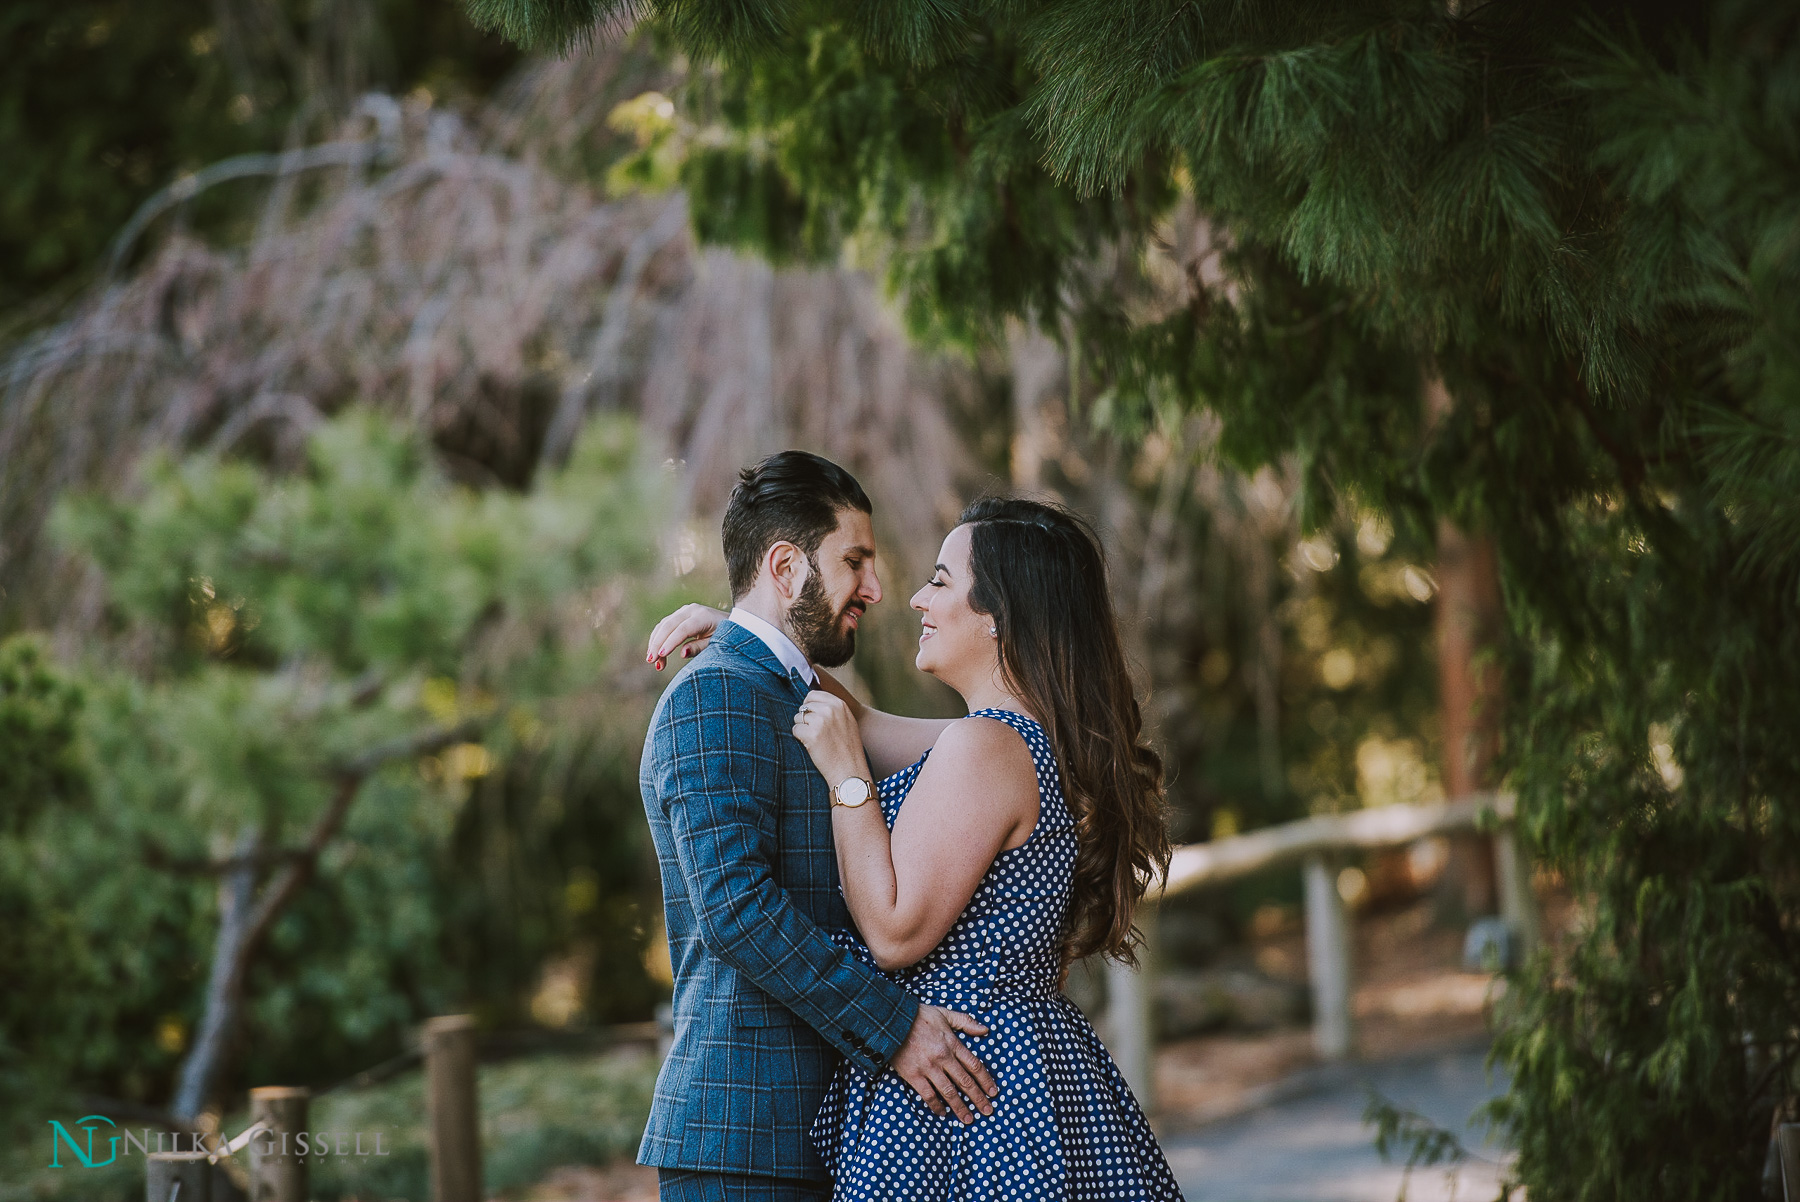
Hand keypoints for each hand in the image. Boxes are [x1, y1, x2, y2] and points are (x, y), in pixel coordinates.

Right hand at [646, 603, 727, 670]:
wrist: (733, 621)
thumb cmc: (726, 637)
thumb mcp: (717, 644)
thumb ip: (700, 648)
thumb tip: (682, 653)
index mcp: (703, 616)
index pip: (683, 629)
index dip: (671, 642)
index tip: (661, 655)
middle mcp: (691, 610)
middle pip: (669, 625)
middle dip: (657, 643)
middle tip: (651, 661)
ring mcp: (684, 611)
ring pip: (663, 625)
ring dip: (655, 643)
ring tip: (653, 662)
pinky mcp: (679, 615)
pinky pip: (664, 626)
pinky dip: (658, 639)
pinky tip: (656, 653)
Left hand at [791, 690, 863, 780]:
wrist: (850, 771)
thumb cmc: (848, 749)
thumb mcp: (847, 722)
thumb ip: (833, 709)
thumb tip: (810, 701)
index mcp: (840, 704)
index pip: (813, 694)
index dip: (809, 706)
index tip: (812, 718)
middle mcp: (830, 709)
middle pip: (804, 706)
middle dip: (805, 718)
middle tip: (816, 733)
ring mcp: (821, 721)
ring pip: (798, 717)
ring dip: (802, 728)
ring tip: (816, 740)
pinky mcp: (811, 734)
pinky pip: (795, 730)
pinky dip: (799, 738)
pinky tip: (811, 746)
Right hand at [890, 1005, 996, 1122]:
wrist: (890, 1020)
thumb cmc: (918, 1016)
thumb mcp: (944, 1013)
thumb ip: (966, 1021)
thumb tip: (985, 1030)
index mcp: (952, 1043)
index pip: (975, 1065)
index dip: (986, 1080)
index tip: (994, 1092)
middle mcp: (943, 1057)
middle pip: (965, 1082)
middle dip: (978, 1098)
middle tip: (988, 1111)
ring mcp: (928, 1068)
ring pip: (949, 1092)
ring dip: (960, 1107)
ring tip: (968, 1119)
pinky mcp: (913, 1075)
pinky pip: (928, 1095)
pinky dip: (936, 1106)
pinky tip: (943, 1113)